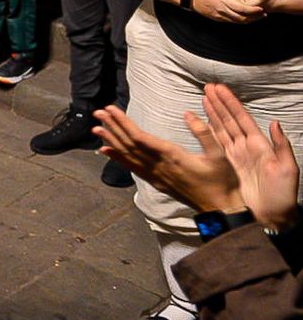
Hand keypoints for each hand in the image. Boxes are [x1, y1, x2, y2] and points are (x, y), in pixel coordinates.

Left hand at [93, 105, 242, 212]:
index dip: (123, 123)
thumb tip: (187, 113)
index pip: (140, 137)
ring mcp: (155, 175)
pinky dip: (118, 158)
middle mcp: (159, 165)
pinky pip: (132, 168)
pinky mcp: (156, 182)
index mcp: (172, 156)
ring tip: (96, 128)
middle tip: (97, 113)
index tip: (110, 110)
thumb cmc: (222, 180)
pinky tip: (106, 150)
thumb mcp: (219, 154)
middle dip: (112, 127)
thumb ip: (203, 132)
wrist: (220, 209)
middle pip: (129, 144)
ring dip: (111, 140)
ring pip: (128, 155)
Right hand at [191, 0, 265, 23]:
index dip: (253, 10)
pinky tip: (247, 18)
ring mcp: (220, 16)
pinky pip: (233, 21)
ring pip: (238, 21)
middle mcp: (222, 10)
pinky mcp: (218, 19)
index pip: (241, 8)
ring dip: (249, 20)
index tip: (261, 9)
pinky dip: (241, 20)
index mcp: (223, 0)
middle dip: (254, 17)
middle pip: (242, 17)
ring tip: (257, 17)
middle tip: (263, 14)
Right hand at [204, 84, 299, 229]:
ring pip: (222, 129)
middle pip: (230, 120)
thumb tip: (274, 123)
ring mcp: (236, 155)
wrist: (272, 216)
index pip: (243, 119)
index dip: (232, 103)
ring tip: (205, 98)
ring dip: (213, 113)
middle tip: (208, 87)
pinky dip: (209, 131)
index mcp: (260, 145)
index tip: (221, 89)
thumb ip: (281, 145)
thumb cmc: (283, 194)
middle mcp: (247, 146)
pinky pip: (217, 144)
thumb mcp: (288, 169)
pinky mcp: (228, 165)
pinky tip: (203, 121)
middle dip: (220, 103)